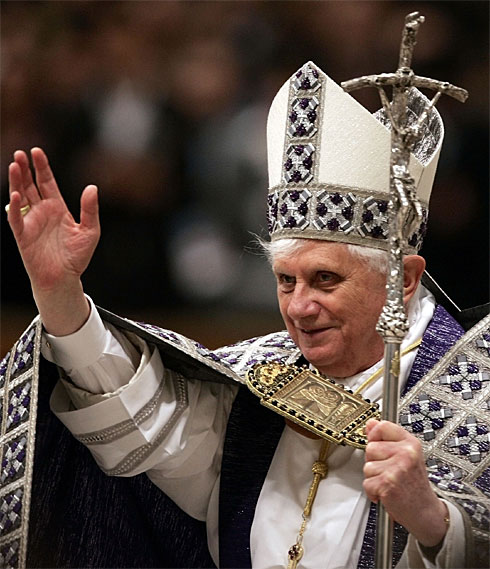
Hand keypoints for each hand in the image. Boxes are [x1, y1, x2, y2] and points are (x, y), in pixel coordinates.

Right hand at [7, 148, 99, 334]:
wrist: (65, 278)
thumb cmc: (77, 256)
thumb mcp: (90, 230)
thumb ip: (90, 209)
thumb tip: (93, 187)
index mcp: (57, 208)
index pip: (47, 182)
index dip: (42, 167)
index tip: (37, 151)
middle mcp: (42, 212)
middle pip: (30, 185)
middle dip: (25, 169)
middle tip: (21, 153)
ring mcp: (31, 222)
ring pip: (21, 197)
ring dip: (16, 182)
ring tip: (14, 165)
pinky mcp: (23, 235)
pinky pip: (16, 219)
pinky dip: (15, 207)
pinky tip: (15, 195)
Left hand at [363, 419, 448, 546]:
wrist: (426, 512)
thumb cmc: (414, 485)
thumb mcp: (406, 456)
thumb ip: (387, 438)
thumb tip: (371, 423)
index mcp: (411, 444)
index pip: (383, 426)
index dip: (375, 436)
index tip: (378, 444)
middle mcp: (406, 453)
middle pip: (370, 447)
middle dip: (374, 461)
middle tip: (389, 471)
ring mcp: (397, 468)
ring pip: (367, 466)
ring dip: (374, 478)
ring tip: (389, 482)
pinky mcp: (388, 483)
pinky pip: (367, 483)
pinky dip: (372, 492)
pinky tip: (386, 493)